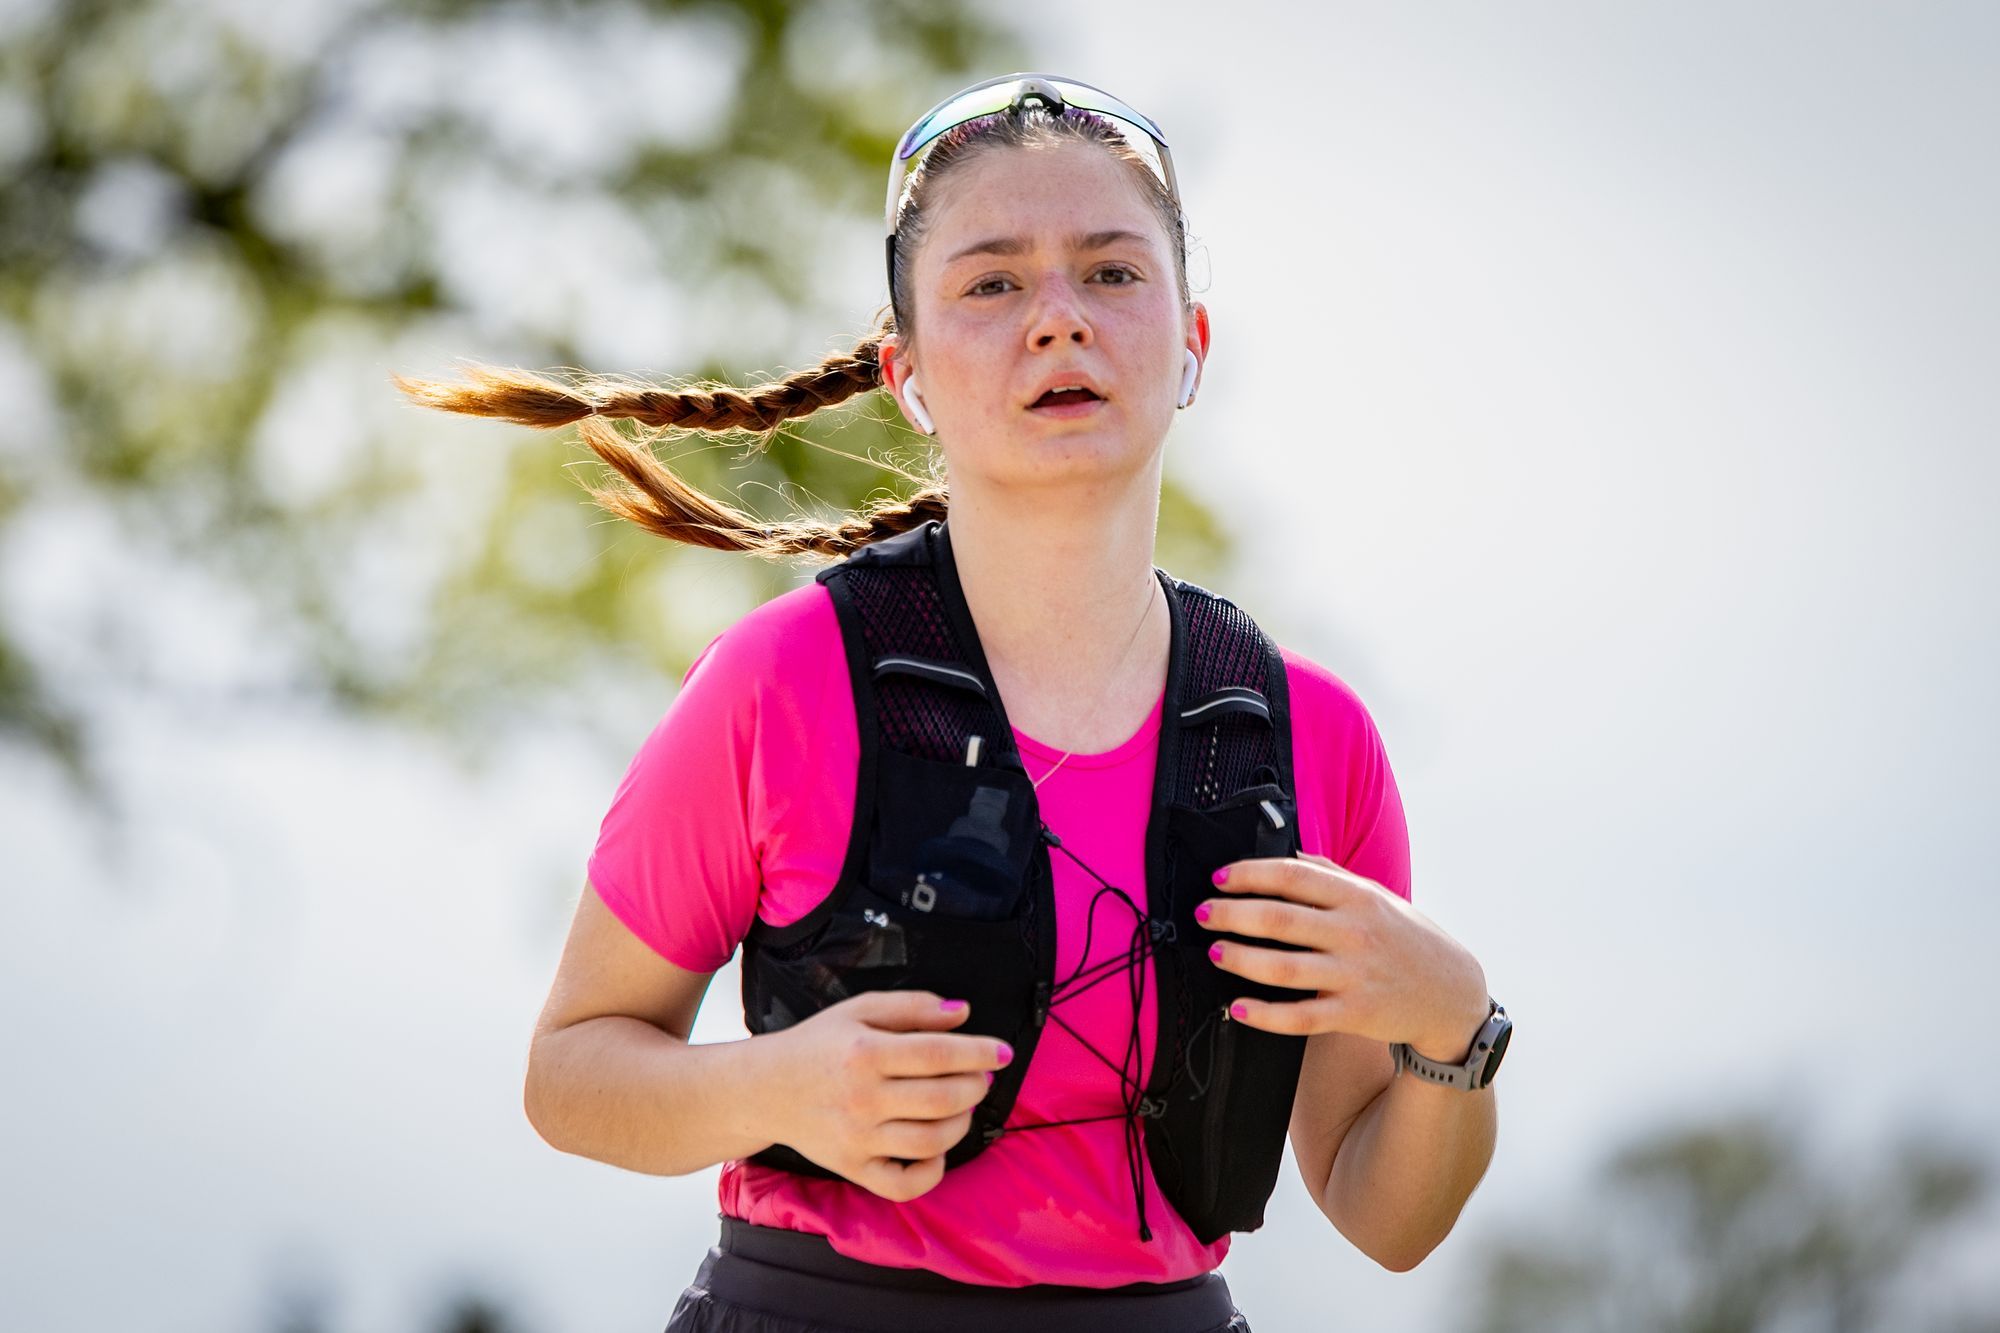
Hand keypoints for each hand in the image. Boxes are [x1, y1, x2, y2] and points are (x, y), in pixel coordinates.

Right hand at [762, 989, 1013, 1201]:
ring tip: (962, 1105)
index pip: (938, 1054)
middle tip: (979, 1078)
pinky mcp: (852, 1169)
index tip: (1002, 1052)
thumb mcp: (858, 1009)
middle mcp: (862, 1098)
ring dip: (962, 1123)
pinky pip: (904, 1184)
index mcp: (865, 1052)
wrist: (764, 1089)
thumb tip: (962, 1013)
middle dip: (975, 1087)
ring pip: (932, 1141)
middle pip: (943, 1099)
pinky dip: (932, 1171)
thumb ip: (912, 1006)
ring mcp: (857, 1139)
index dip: (979, 1053)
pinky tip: (938, 1149)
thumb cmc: (818, 1045)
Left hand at [1197, 853, 1489, 1061]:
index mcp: (1357, 897)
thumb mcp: (1379, 897)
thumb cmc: (1408, 940)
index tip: (1220, 878)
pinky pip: (1300, 1017)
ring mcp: (1354, 975)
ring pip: (1283, 968)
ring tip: (1215, 952)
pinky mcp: (1354, 1014)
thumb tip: (1289, 855)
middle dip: (1231, 915)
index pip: (1292, 876)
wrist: (1453, 994)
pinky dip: (1264, 1015)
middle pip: (1279, 920)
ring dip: (1241, 959)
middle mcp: (1354, 933)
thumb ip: (1334, 876)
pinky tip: (1238, 1008)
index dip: (1249, 875)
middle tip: (1204, 914)